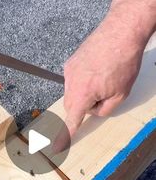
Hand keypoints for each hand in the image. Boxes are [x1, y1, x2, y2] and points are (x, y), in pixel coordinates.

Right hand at [54, 11, 145, 151]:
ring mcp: (69, 70)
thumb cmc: (123, 61)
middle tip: (105, 96)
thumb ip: (104, 109)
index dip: (64, 136)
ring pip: (73, 92)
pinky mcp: (71, 61)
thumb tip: (94, 111)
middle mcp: (71, 82)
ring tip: (105, 78)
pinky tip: (99, 70)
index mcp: (83, 94)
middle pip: (72, 105)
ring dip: (85, 92)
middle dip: (84, 107)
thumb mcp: (120, 94)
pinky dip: (84, 80)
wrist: (121, 31)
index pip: (72, 120)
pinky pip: (74, 79)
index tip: (56, 148)